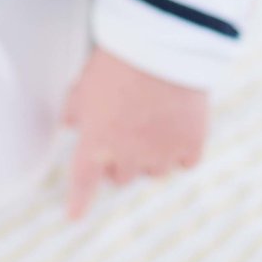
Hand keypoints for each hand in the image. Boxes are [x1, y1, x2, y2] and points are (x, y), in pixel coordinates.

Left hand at [61, 46, 208, 219]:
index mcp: (96, 142)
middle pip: (121, 177)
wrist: (162, 45)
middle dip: (120, 160)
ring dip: (151, 157)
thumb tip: (69, 122)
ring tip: (154, 125)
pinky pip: (185, 161)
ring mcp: (161, 153)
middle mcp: (127, 156)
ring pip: (154, 172)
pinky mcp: (191, 144)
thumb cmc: (117, 59)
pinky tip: (180, 127)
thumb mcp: (85, 82)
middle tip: (125, 134)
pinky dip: (182, 150)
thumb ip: (75, 109)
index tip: (74, 217)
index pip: (83, 180)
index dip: (79, 201)